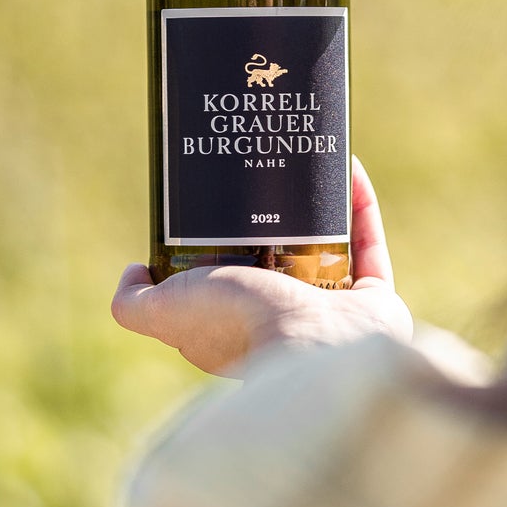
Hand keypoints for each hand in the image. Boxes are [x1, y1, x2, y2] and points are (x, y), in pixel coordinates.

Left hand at [111, 158, 411, 377]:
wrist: (314, 346)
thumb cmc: (238, 326)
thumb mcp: (166, 311)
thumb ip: (132, 304)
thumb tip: (131, 273)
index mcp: (238, 327)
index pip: (226, 283)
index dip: (218, 242)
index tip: (214, 197)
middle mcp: (287, 322)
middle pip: (281, 259)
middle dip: (276, 217)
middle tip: (265, 167)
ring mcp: (336, 313)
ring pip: (329, 249)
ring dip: (321, 205)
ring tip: (305, 160)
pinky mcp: (375, 300)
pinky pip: (368, 242)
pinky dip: (358, 202)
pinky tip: (343, 163)